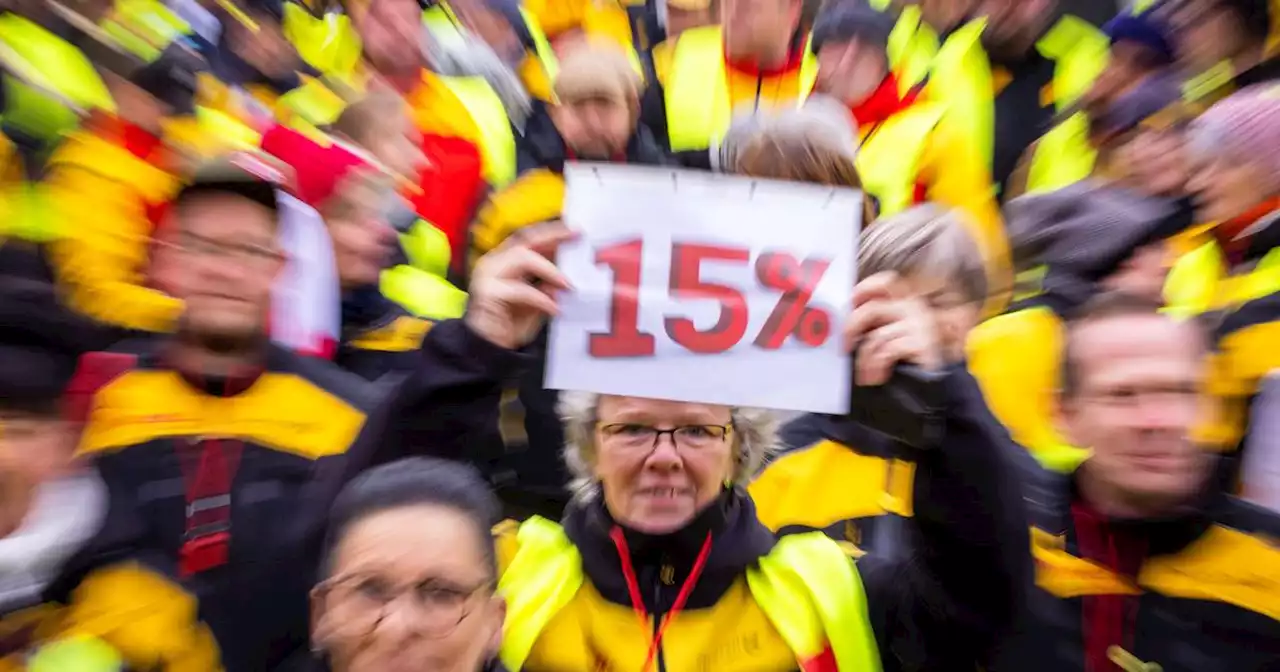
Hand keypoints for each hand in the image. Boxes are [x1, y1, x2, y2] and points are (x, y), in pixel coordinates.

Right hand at [465, 222, 575, 349]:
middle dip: (553, 235)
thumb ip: (548, 288)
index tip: (576, 231)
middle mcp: (493, 262)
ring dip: (549, 269)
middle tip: (575, 236)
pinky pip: (521, 290)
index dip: (552, 232)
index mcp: (504, 261)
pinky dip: (541, 299)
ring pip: (522, 257)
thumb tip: (565, 278)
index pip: (529, 239)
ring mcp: (487, 275)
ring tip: (568, 285)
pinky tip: (554, 309)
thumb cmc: (509, 326)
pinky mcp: (487, 292)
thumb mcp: (537, 303)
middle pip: (525, 239)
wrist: (487, 350)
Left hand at [843, 272, 941, 386]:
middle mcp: (914, 307)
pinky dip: (875, 367)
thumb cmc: (918, 355)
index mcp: (907, 300)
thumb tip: (849, 322)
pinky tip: (876, 377)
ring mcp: (920, 323)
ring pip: (877, 336)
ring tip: (864, 373)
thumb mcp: (897, 332)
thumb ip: (879, 321)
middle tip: (845, 345)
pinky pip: (887, 352)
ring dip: (864, 358)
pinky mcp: (923, 342)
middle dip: (852, 327)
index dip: (862, 290)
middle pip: (872, 308)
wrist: (944, 379)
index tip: (849, 306)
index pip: (884, 282)